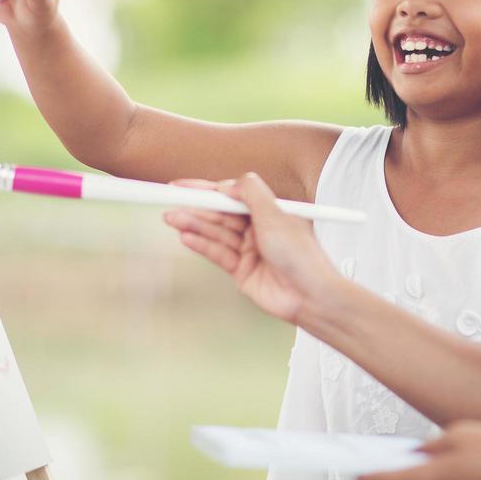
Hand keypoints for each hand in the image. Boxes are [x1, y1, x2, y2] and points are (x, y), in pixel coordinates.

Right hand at [163, 173, 336, 325]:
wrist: (310, 296)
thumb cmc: (302, 256)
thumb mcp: (276, 215)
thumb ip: (251, 193)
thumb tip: (228, 183)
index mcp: (269, 210)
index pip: (231, 194)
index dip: (206, 189)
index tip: (182, 185)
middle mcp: (258, 228)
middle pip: (220, 214)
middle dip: (195, 207)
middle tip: (170, 201)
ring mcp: (249, 250)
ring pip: (216, 233)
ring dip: (194, 225)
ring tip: (172, 218)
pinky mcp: (241, 271)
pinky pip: (217, 253)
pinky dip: (201, 245)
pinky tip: (185, 237)